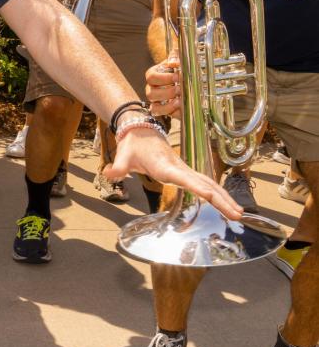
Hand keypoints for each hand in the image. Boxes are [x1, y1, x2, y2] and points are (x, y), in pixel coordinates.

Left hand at [106, 127, 242, 220]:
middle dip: (222, 200)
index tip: (211, 197)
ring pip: (209, 184)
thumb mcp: (123, 157)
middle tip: (237, 216)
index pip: (184, 179)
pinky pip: (206, 183)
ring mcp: (185, 169)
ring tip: (239, 214)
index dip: (197, 188)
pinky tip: (228, 205)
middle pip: (205, 184)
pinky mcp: (186, 171)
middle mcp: (179, 168)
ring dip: (225, 198)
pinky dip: (219, 193)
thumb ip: (117, 168)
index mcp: (165, 167)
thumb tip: (108, 173)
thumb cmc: (133, 145)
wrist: (140, 130)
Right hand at [145, 56, 181, 118]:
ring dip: (168, 105)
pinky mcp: (163, 111)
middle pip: (151, 94)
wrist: (188, 82)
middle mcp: (151, 89)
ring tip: (180, 101)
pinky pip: (163, 115)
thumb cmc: (180, 69)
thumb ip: (176, 56)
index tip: (178, 76)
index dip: (164, 78)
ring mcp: (156, 101)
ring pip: (155, 107)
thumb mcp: (179, 59)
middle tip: (180, 89)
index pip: (151, 77)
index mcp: (153, 75)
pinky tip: (180, 107)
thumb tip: (173, 63)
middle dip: (167, 92)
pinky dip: (172, 112)